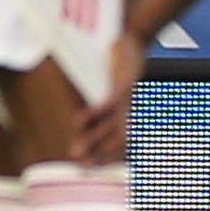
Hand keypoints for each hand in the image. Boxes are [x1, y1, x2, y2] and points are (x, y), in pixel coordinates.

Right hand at [75, 32, 145, 164]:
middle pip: (117, 139)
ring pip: (112, 125)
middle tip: (81, 166)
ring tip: (75, 151)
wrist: (134, 42)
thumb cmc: (121, 68)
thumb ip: (103, 106)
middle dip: (100, 154)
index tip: (90, 167)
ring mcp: (128, 98)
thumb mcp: (113, 89)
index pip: (122, 142)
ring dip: (93, 140)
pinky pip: (107, 103)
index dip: (108, 156)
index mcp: (129, 113)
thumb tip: (82, 122)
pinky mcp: (123, 85)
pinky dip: (93, 114)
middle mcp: (130, 109)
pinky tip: (77, 122)